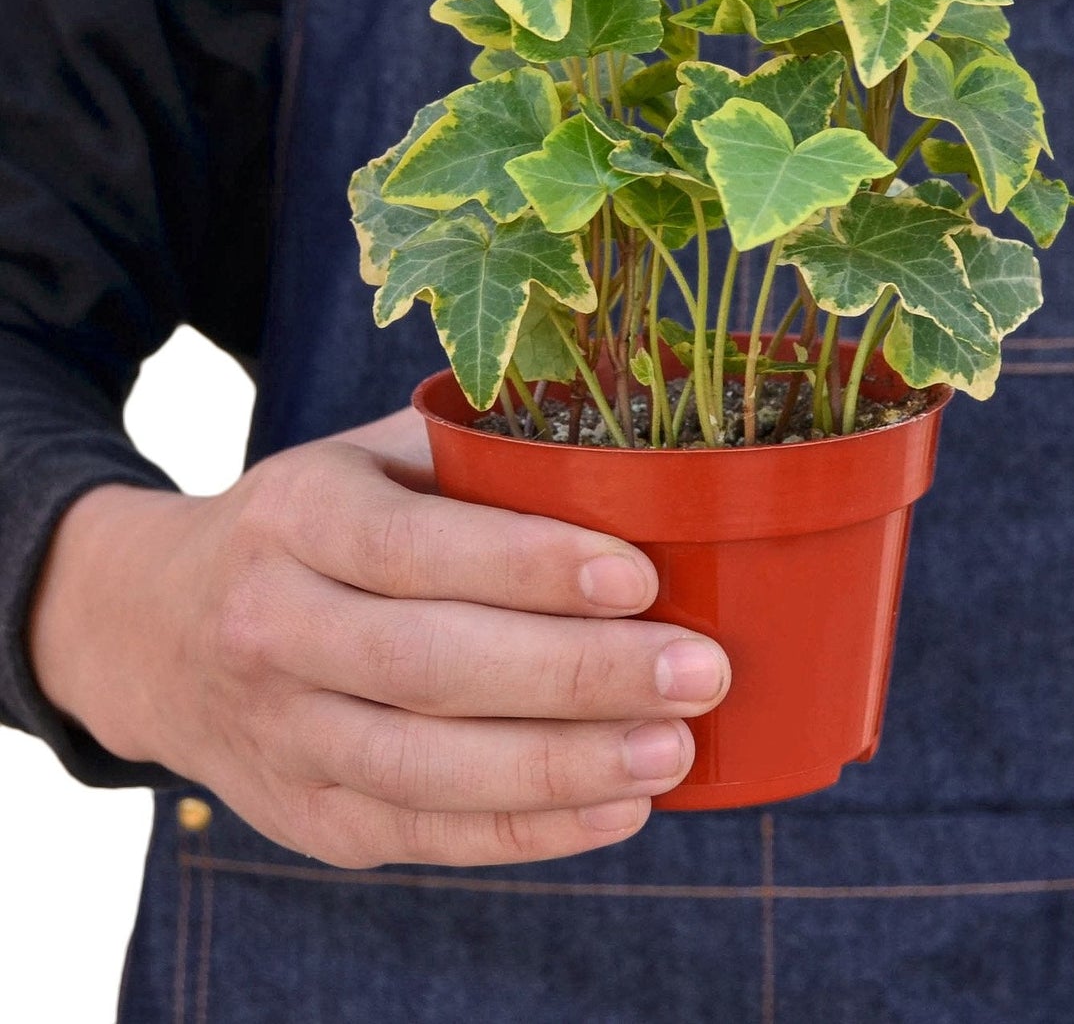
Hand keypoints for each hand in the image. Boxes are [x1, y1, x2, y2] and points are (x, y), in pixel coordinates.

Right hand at [28, 408, 729, 868]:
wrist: (161, 629)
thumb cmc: (316, 523)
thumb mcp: (370, 459)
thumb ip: (477, 456)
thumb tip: (638, 465)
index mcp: (296, 516)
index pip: (412, 545)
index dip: (527, 564)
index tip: (641, 576)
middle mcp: (271, 626)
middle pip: (427, 664)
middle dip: (576, 673)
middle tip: (698, 671)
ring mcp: (281, 735)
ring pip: (426, 766)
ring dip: (564, 765)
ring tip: (674, 749)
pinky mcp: (307, 816)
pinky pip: (424, 832)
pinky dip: (528, 830)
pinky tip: (619, 808)